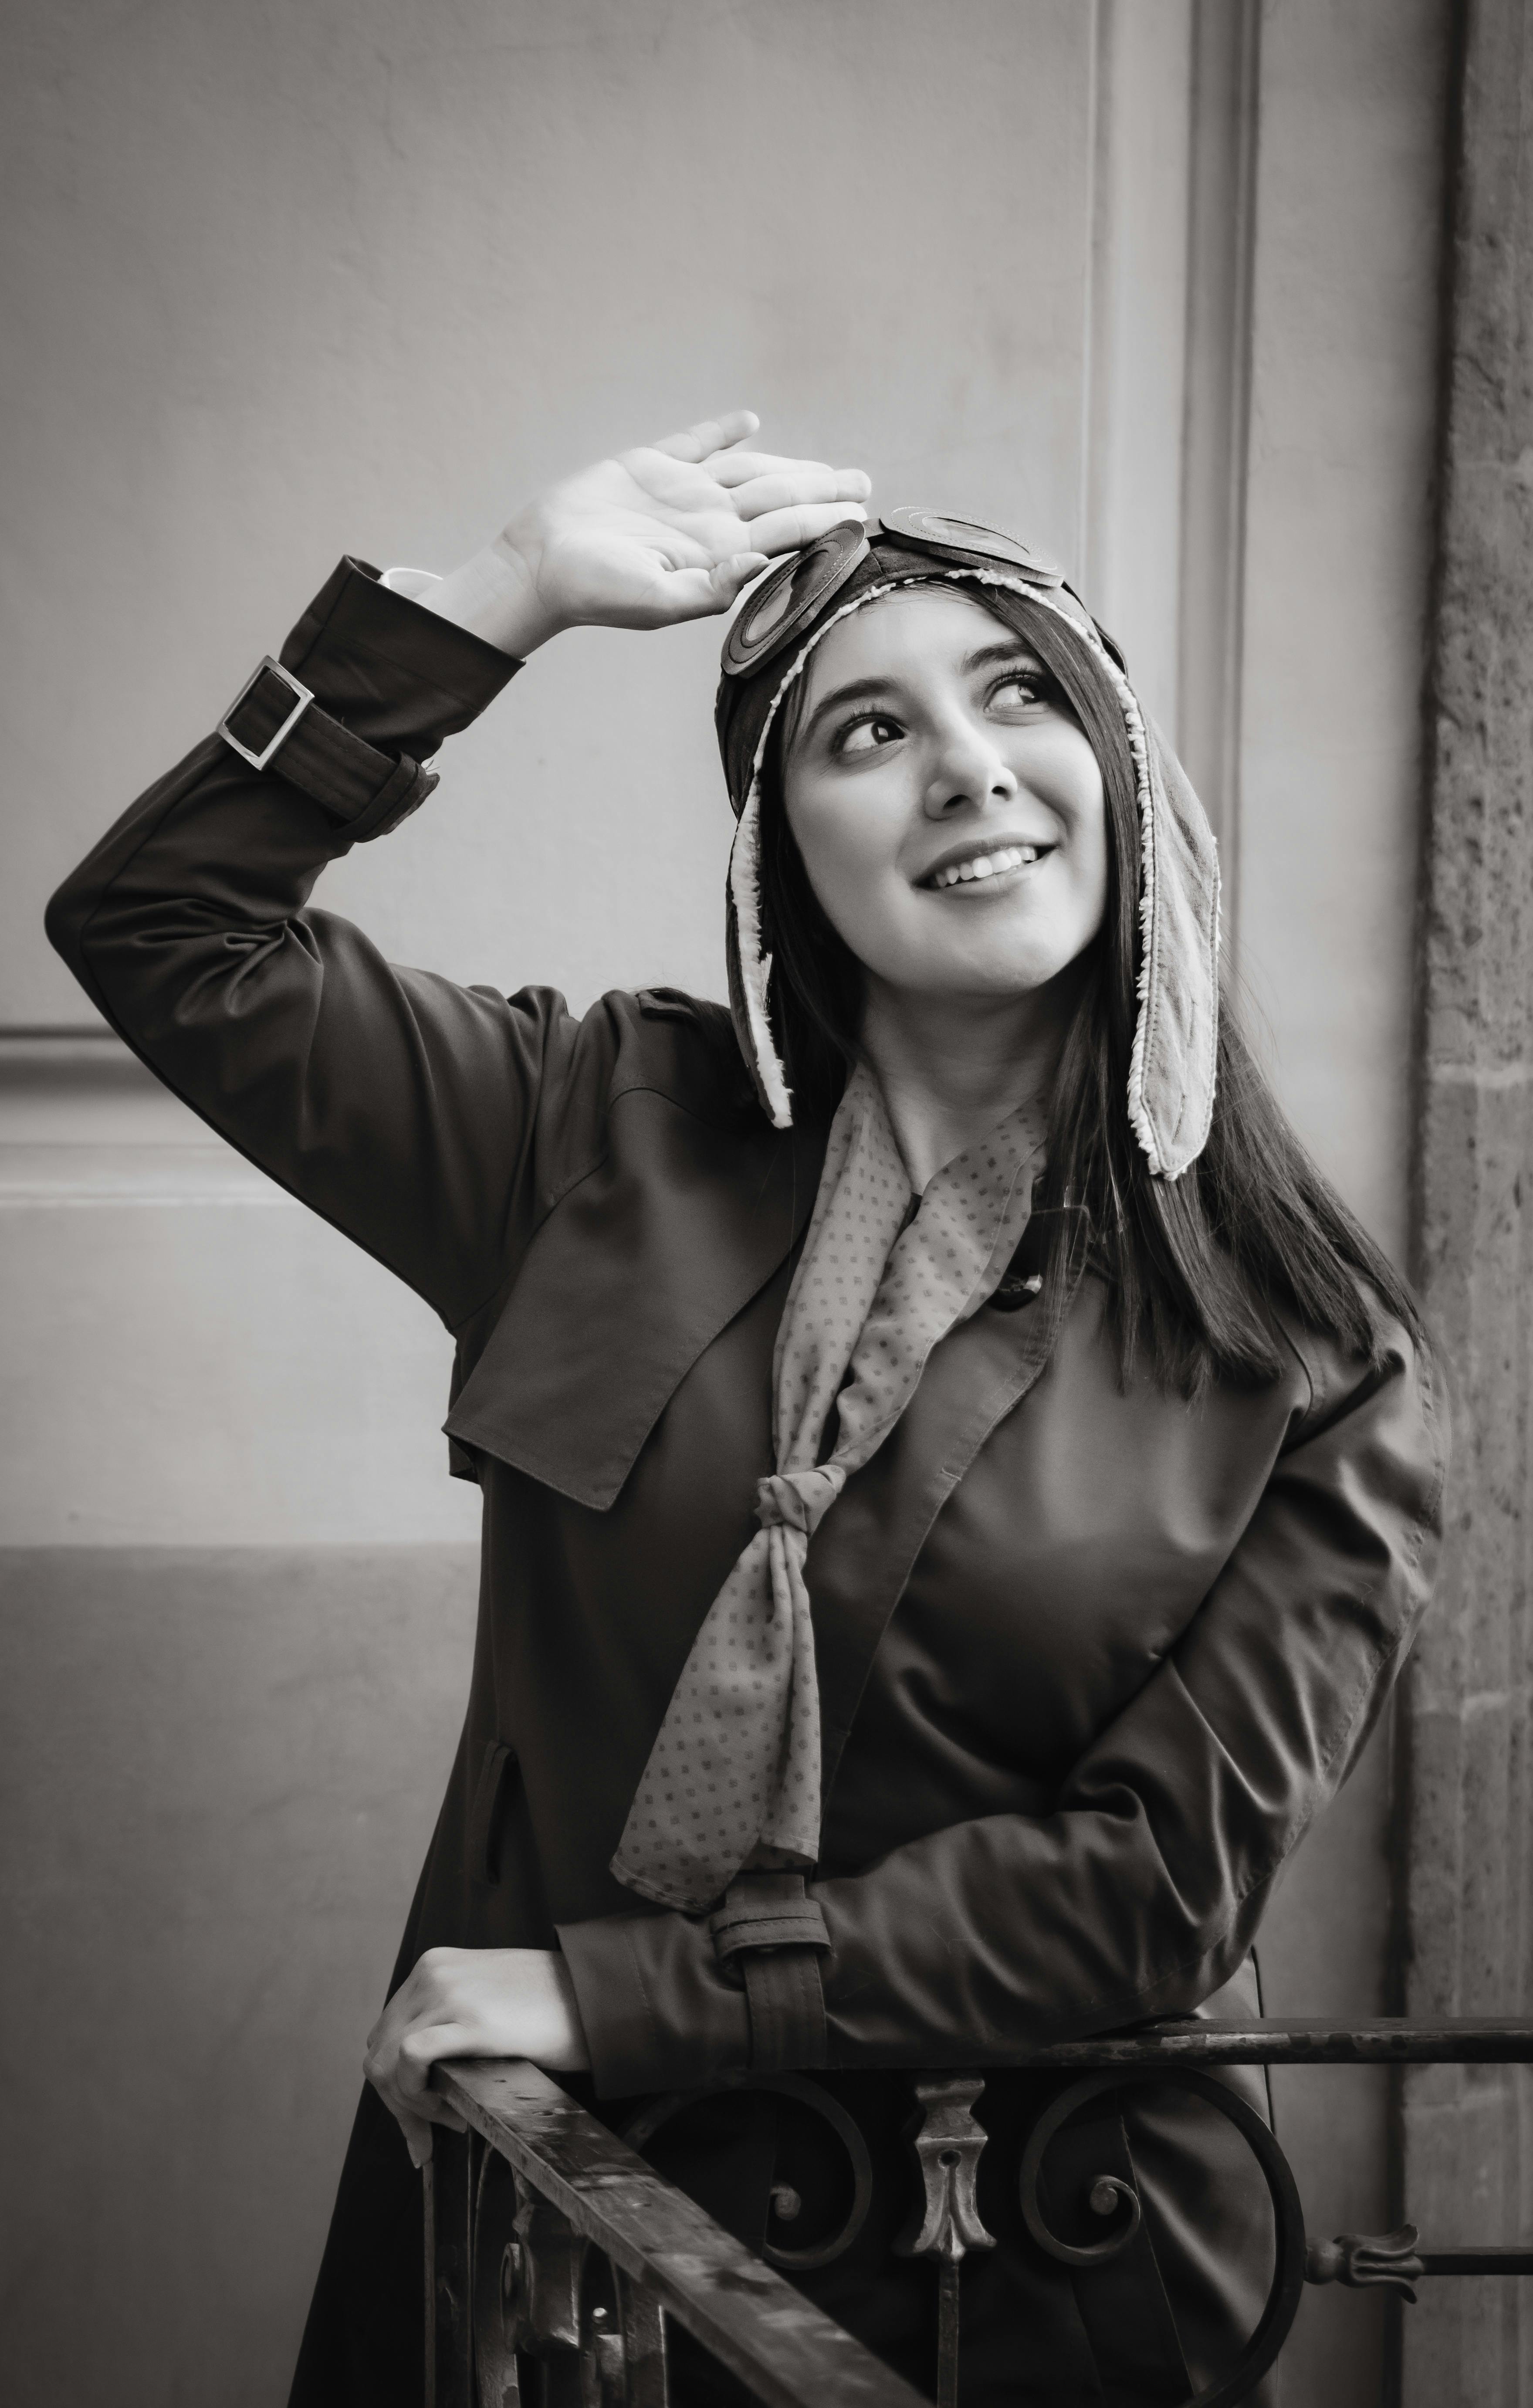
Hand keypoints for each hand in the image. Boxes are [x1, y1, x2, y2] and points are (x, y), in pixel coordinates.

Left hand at [363, 1945, 590, 2168]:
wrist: (599, 1993)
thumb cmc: (553, 2005)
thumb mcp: (487, 1998)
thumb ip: (450, 2019)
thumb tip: (422, 2074)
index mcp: (434, 1966)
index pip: (386, 2031)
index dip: (394, 2082)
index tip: (418, 2118)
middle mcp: (432, 1973)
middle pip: (379, 2050)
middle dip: (397, 2103)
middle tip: (427, 2138)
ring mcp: (448, 1993)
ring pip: (387, 2060)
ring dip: (409, 2106)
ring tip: (448, 2122)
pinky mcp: (471, 2020)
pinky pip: (410, 2059)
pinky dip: (418, 2096)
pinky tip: (452, 2112)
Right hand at [423, 410, 869, 654]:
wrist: (541, 566)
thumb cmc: (596, 591)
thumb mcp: (658, 601)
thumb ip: (713, 587)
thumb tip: (762, 562)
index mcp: (717, 551)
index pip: (784, 533)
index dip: (823, 521)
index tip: (859, 514)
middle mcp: (707, 520)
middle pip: (778, 498)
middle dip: (821, 490)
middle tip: (863, 482)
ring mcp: (681, 492)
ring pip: (749, 471)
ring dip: (789, 466)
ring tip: (826, 466)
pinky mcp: (649, 467)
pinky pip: (695, 444)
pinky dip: (721, 432)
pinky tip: (747, 423)